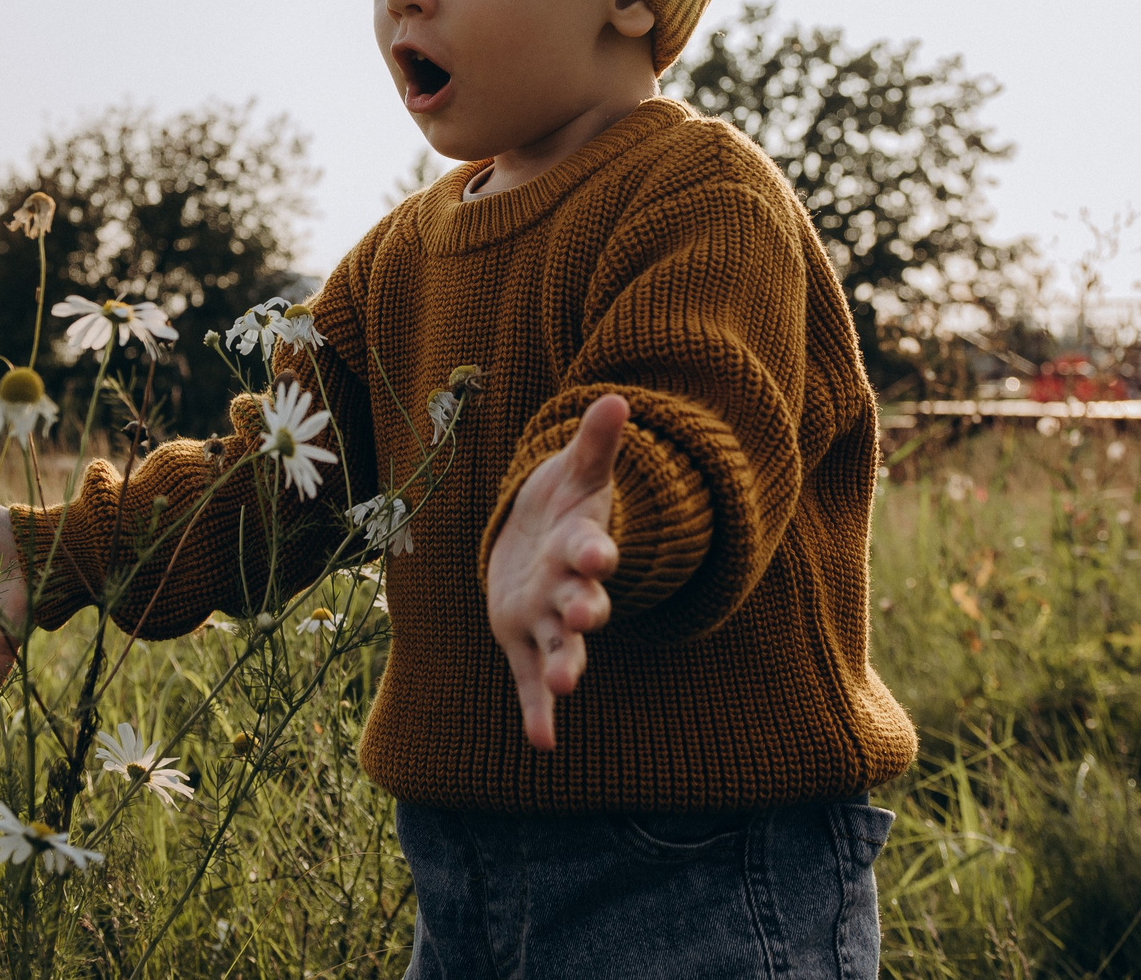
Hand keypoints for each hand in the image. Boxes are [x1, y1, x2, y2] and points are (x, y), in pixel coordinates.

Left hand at [484, 394, 627, 750]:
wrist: (542, 543)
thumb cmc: (563, 507)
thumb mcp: (576, 474)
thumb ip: (595, 444)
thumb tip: (616, 398)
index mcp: (580, 546)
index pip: (590, 548)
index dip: (595, 552)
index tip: (601, 555)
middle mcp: (568, 590)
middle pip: (581, 604)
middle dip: (583, 612)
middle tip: (588, 618)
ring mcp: (547, 621)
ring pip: (560, 649)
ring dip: (564, 667)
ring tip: (565, 686)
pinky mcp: (524, 643)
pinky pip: (529, 680)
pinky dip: (538, 712)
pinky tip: (542, 743)